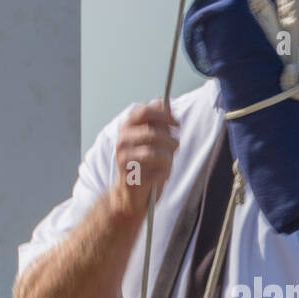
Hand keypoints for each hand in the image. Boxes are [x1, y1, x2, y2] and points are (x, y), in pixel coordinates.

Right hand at [110, 99, 178, 217]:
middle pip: (153, 133)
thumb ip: (157, 123)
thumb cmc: (144, 165)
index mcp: (126, 129)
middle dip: (170, 140)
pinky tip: (160, 175)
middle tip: (174, 147)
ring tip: (168, 162)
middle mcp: (122, 142)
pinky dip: (164, 173)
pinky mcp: (131, 178)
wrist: (130, 195)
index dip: (164, 116)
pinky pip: (157, 171)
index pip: (144, 112)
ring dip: (168, 158)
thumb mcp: (151, 140)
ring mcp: (124, 160)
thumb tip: (162, 102)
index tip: (177, 124)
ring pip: (157, 153)